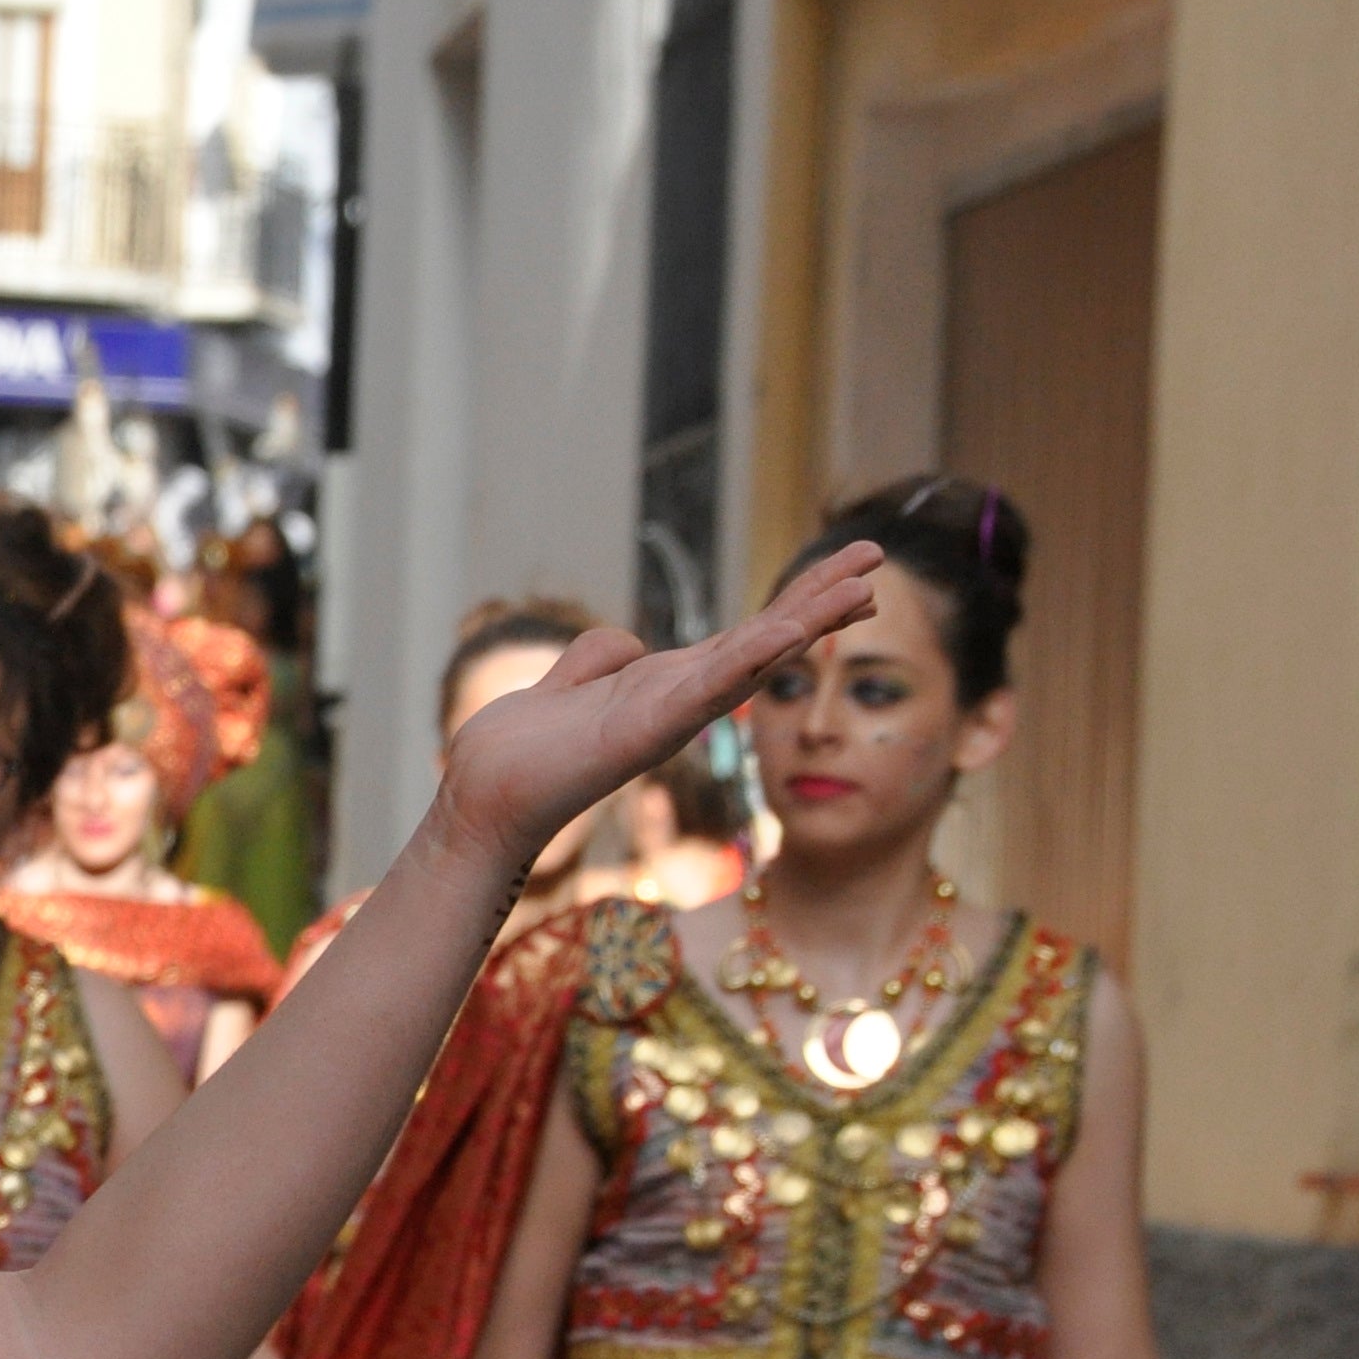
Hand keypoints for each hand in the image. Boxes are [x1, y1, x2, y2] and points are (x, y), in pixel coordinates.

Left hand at [427, 544, 884, 884]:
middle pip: (762, 640)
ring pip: (750, 658)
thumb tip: (623, 640)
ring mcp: (667, 716)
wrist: (481, 799)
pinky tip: (788, 634)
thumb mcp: (562, 686)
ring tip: (862, 586)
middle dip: (819, 600)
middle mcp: (677, 702)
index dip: (794, 603)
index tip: (844, 571)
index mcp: (663, 687)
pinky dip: (748, 660)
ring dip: (806, 620)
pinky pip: (705, 688)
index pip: (742, 636)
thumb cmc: (517, 755)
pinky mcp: (645, 730)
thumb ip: (593, 661)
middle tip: (876, 559)